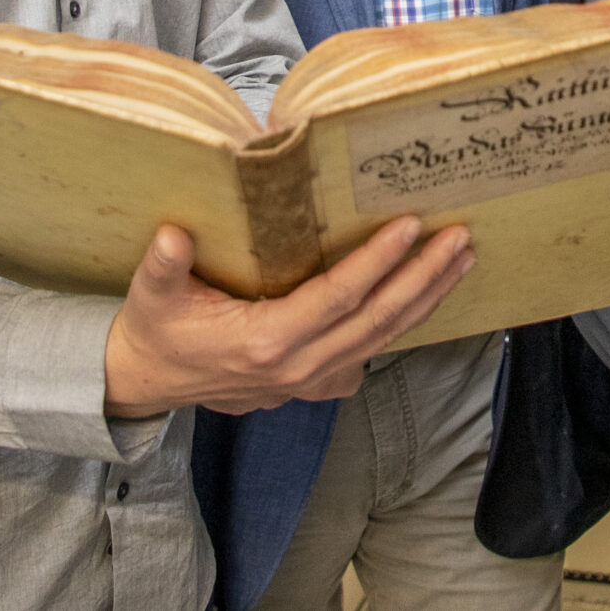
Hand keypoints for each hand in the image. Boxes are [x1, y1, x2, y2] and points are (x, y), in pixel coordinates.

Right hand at [102, 217, 474, 417]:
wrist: (149, 383)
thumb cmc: (155, 331)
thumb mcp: (151, 295)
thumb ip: (162, 266)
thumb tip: (173, 235)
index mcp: (264, 342)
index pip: (337, 298)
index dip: (376, 263)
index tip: (409, 227)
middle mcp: (297, 366)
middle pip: (377, 321)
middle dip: (423, 278)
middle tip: (459, 239)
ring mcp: (310, 380)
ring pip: (382, 339)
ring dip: (425, 298)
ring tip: (460, 259)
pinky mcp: (314, 382)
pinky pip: (370, 353)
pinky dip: (403, 324)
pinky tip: (427, 295)